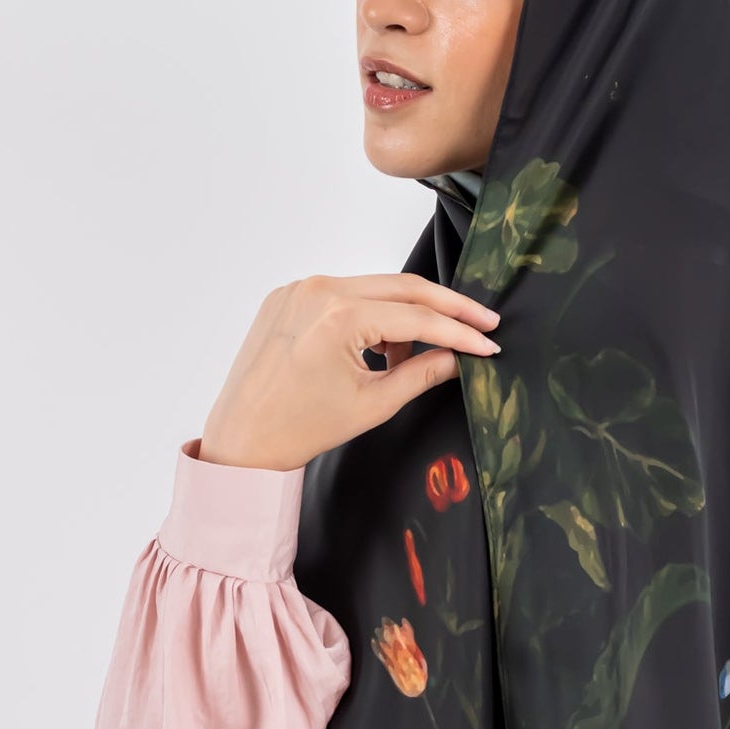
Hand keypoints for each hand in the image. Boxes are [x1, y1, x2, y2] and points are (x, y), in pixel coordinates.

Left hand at [198, 273, 501, 471]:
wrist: (241, 440)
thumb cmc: (297, 428)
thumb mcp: (372, 404)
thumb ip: (422, 374)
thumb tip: (458, 358)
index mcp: (338, 316)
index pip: (417, 317)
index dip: (459, 332)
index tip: (488, 342)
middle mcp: (317, 290)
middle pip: (402, 288)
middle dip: (446, 308)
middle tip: (482, 321)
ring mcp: (299, 289)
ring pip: (374, 290)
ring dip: (403, 317)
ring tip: (409, 359)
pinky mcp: (287, 296)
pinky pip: (344, 296)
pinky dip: (368, 316)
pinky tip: (376, 349)